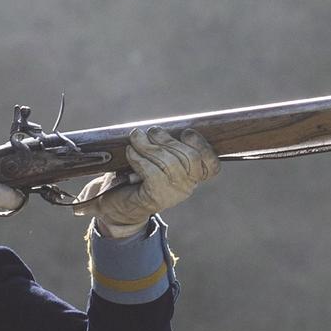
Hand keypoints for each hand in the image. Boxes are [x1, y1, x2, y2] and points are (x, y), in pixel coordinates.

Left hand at [72, 127, 219, 237]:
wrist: (118, 204)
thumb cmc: (138, 174)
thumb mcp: (157, 158)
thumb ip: (166, 145)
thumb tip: (163, 127)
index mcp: (193, 176)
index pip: (212, 166)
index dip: (203, 147)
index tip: (186, 133)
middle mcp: (186, 187)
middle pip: (190, 157)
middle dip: (168, 139)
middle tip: (151, 131)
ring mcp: (172, 194)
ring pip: (169, 163)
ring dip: (149, 145)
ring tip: (136, 137)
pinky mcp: (155, 198)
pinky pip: (152, 172)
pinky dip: (139, 158)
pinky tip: (130, 152)